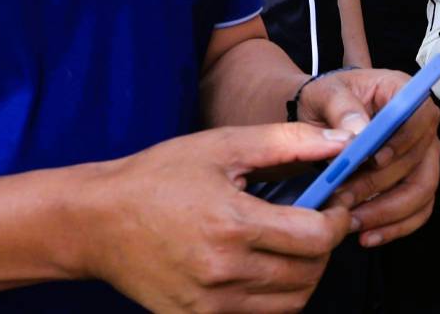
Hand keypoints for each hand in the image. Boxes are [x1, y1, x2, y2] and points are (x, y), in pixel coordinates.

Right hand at [79, 123, 354, 312]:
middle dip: (325, 245)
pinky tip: (266, 265)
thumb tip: (343, 141)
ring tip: (293, 243)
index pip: (315, 238)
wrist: (96, 222)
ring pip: (291, 302)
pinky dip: (275, 297)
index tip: (335, 203)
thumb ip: (288, 141)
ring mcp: (209, 304)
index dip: (337, 219)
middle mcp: (223, 272)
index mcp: (232, 224)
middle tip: (318, 220)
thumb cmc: (158, 177)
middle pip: (309, 273)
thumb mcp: (222, 145)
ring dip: (305, 273)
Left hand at [295, 68, 439, 247]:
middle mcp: (422, 125)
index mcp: (405, 93)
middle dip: (380, 186)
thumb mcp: (325, 93)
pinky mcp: (415, 182)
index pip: (420, 118)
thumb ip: (342, 108)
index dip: (402, 142)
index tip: (374, 160)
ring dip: (386, 212)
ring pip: (421, 192)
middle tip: (343, 200)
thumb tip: (358, 133)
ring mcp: (422, 156)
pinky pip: (418, 210)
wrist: (322, 115)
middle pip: (419, 162)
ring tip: (351, 223)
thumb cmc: (328, 99)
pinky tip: (367, 236)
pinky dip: (395, 227)